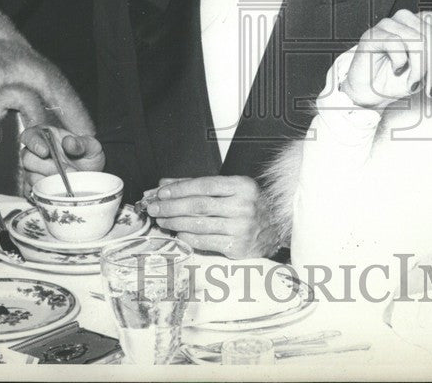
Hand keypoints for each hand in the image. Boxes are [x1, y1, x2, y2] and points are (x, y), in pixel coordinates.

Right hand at [19, 126, 104, 192]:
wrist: (92, 178)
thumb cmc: (89, 158)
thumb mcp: (92, 147)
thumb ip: (82, 143)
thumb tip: (68, 142)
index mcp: (47, 136)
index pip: (30, 135)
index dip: (34, 142)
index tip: (45, 151)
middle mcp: (36, 153)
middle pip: (27, 158)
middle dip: (46, 166)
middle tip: (66, 172)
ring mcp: (33, 171)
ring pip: (29, 176)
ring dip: (47, 181)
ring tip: (67, 183)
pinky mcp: (35, 187)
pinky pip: (32, 191)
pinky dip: (43, 192)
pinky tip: (57, 192)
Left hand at [146, 176, 277, 258]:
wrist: (277, 229)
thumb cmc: (249, 205)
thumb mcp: (230, 188)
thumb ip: (197, 185)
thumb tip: (164, 184)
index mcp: (243, 186)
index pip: (205, 185)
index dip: (180, 188)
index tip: (161, 192)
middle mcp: (244, 206)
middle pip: (199, 205)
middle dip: (171, 206)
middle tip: (153, 207)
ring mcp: (242, 228)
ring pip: (199, 224)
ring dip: (175, 222)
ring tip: (161, 220)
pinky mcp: (238, 247)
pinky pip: (205, 241)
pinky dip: (187, 237)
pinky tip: (178, 233)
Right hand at [342, 9, 431, 109]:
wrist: (370, 94)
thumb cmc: (399, 81)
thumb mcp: (431, 75)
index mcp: (423, 24)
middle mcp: (408, 19)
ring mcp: (390, 25)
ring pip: (419, 41)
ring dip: (420, 69)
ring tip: (413, 84)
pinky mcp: (374, 35)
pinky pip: (398, 45)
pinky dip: (401, 64)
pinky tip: (396, 70)